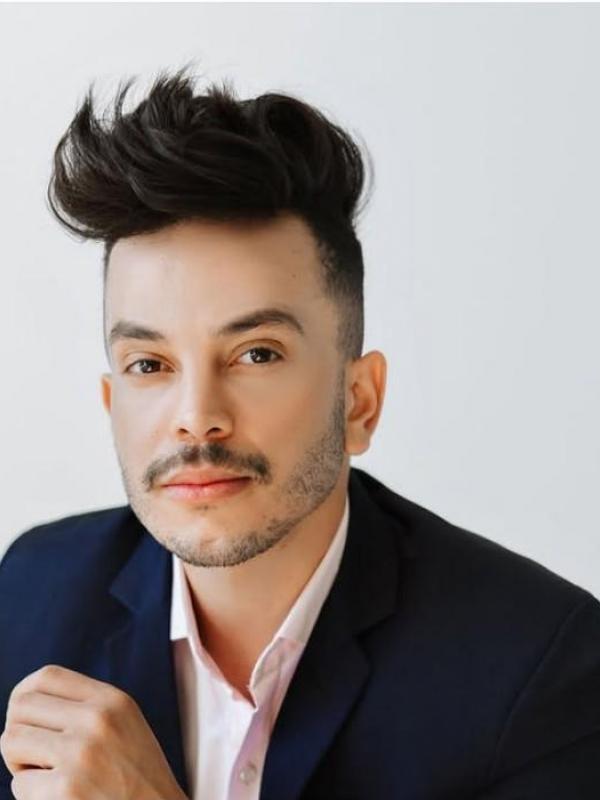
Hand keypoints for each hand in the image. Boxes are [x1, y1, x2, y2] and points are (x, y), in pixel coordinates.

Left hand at [0, 664, 186, 799]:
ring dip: (20, 762)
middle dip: (18, 730)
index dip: (24, 693)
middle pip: (21, 705)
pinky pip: (20, 784)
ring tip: (44, 773)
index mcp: (112, 699)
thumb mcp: (124, 723)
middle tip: (33, 753)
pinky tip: (57, 796)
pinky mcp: (67, 788)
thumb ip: (87, 707)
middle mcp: (97, 719)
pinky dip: (31, 793)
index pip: (47, 676)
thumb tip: (26, 702)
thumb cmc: (138, 775)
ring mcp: (81, 752)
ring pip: (11, 741)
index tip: (24, 715)